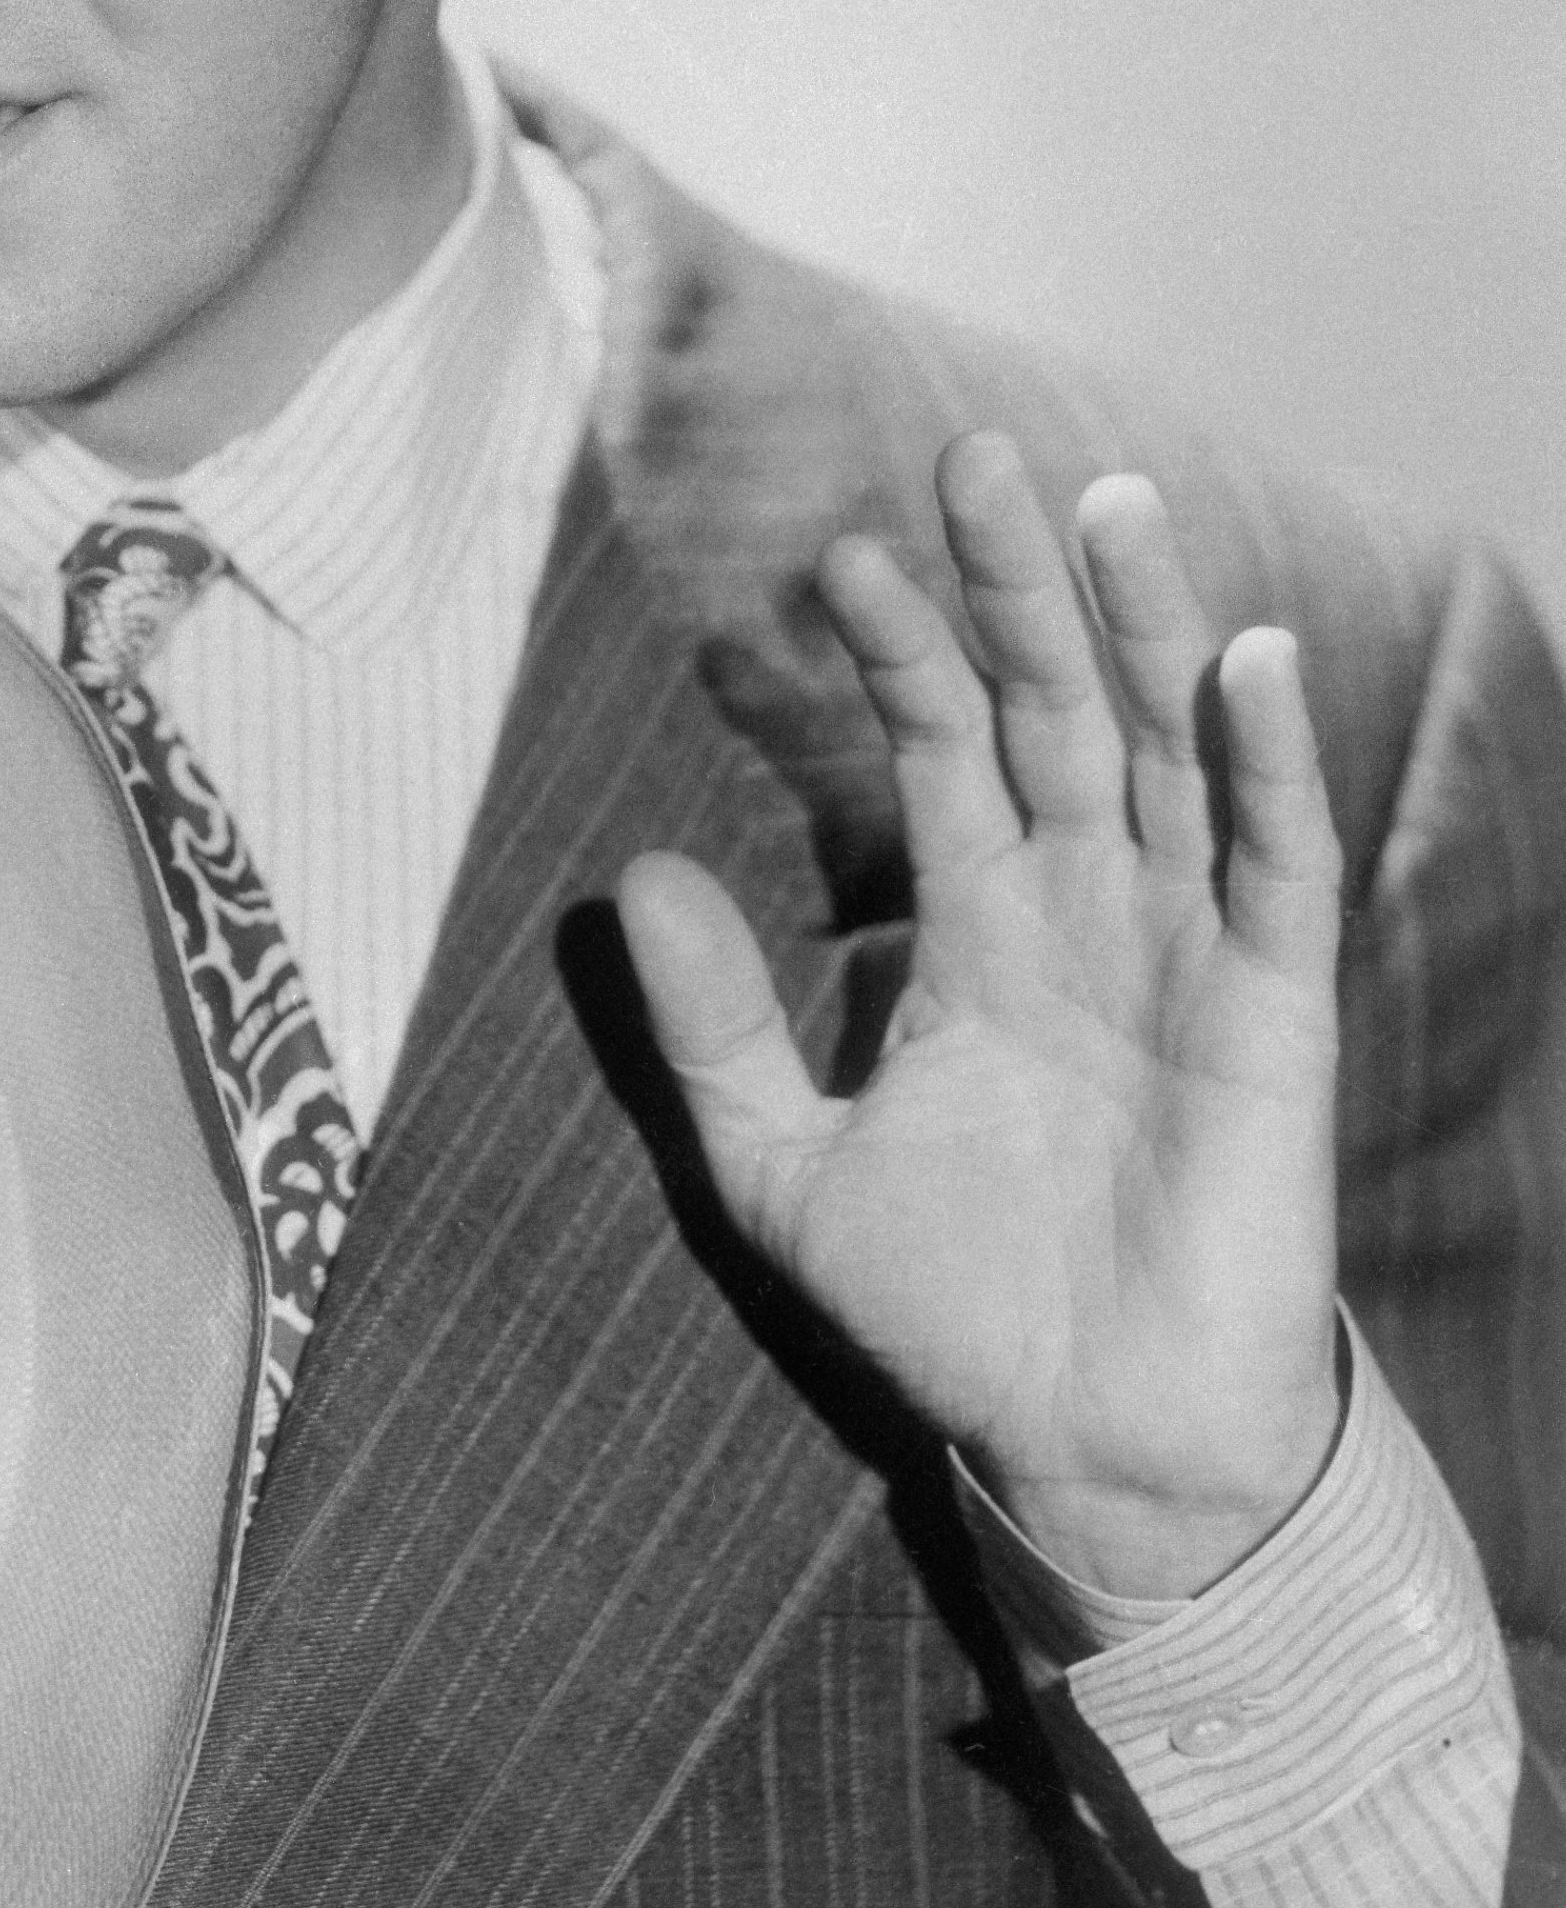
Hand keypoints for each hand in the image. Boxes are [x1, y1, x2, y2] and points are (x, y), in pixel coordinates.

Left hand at [618, 431, 1343, 1599]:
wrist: (1088, 1452)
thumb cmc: (950, 1312)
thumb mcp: (782, 1168)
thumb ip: (714, 1027)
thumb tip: (631, 872)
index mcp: (977, 930)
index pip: (939, 749)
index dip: (897, 655)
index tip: (833, 563)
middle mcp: (1086, 912)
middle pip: (1053, 709)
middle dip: (1015, 588)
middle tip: (970, 454)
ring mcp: (1185, 952)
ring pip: (1170, 752)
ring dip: (1143, 628)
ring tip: (1108, 505)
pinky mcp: (1276, 1015)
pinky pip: (1275, 866)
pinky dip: (1264, 762)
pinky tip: (1240, 661)